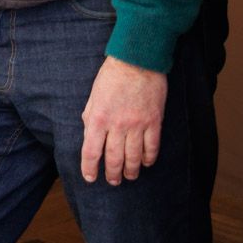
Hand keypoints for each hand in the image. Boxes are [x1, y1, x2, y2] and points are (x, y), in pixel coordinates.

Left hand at [79, 56, 167, 184]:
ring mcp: (137, 125)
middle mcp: (117, 125)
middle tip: (112, 181)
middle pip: (113, 158)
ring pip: (134, 157)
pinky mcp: (154, 122)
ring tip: (129, 176)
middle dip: (112, 174)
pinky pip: (152, 147)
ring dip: (131, 171)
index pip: (90, 151)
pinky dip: (149, 159)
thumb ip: (91, 117)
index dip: (89, 168)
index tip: (90, 178)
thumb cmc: (111, 76)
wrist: (137, 61)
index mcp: (98, 118)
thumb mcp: (93, 96)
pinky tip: (146, 163)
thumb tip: (89, 135)